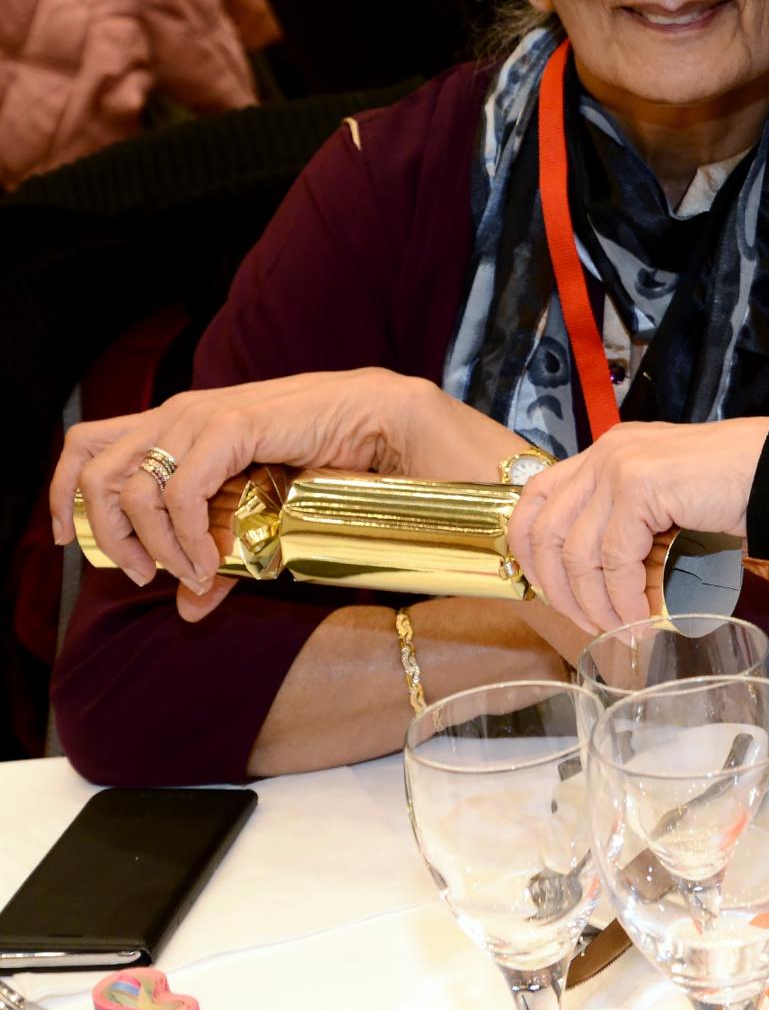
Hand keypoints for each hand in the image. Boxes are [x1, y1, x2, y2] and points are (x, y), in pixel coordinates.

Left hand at [49, 370, 507, 616]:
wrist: (446, 451)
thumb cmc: (382, 486)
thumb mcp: (292, 528)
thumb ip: (236, 554)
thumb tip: (186, 604)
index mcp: (213, 423)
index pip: (108, 442)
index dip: (81, 496)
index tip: (103, 556)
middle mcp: (210, 405)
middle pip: (98, 446)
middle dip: (100, 519)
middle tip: (137, 571)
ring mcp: (230, 406)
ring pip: (137, 462)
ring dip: (146, 529)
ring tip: (185, 573)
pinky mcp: (253, 417)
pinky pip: (187, 475)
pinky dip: (187, 528)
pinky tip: (212, 564)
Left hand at [507, 418, 768, 633]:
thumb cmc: (737, 490)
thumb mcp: (668, 501)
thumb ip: (632, 525)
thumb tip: (604, 589)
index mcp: (608, 452)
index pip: (535, 499)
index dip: (530, 552)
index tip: (549, 592)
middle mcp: (606, 453)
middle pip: (543, 529)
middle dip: (557, 589)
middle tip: (587, 624)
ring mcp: (620, 465)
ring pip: (577, 552)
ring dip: (594, 603)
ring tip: (620, 629)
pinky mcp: (640, 484)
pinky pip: (615, 559)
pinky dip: (624, 598)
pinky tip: (642, 616)